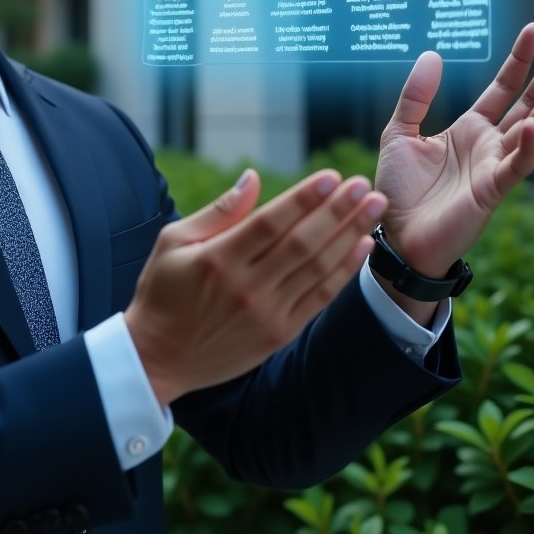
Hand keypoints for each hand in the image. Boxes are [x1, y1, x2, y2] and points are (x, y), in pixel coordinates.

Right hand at [124, 169, 385, 405]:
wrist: (158, 356)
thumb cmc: (162, 290)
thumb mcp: (173, 241)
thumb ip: (218, 212)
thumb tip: (253, 179)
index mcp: (218, 259)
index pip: (271, 222)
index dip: (304, 198)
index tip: (332, 177)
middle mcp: (246, 287)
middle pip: (302, 243)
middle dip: (338, 211)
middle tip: (366, 185)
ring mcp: (266, 313)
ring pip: (317, 269)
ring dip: (350, 235)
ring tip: (375, 208)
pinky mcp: (278, 333)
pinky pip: (319, 298)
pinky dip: (343, 272)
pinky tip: (361, 247)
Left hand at [375, 23, 533, 280]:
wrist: (394, 234)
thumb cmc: (398, 189)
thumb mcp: (398, 132)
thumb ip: (415, 96)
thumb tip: (432, 54)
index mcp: (468, 129)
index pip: (502, 89)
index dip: (518, 62)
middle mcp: (488, 145)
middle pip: (525, 105)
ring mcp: (493, 166)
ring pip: (531, 132)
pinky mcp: (492, 190)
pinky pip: (517, 165)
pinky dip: (528, 146)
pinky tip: (533, 124)